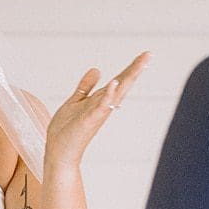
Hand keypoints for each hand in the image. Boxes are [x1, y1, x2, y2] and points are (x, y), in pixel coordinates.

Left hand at [43, 52, 149, 174]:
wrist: (59, 153)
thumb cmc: (67, 131)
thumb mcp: (75, 102)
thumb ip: (86, 87)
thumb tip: (97, 69)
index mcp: (101, 101)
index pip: (119, 80)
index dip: (131, 67)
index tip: (145, 55)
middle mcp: (103, 106)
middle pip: (122, 84)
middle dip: (135, 69)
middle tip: (149, 54)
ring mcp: (98, 113)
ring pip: (116, 93)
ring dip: (127, 78)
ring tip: (140, 64)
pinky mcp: (89, 121)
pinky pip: (100, 106)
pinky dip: (108, 95)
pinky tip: (113, 83)